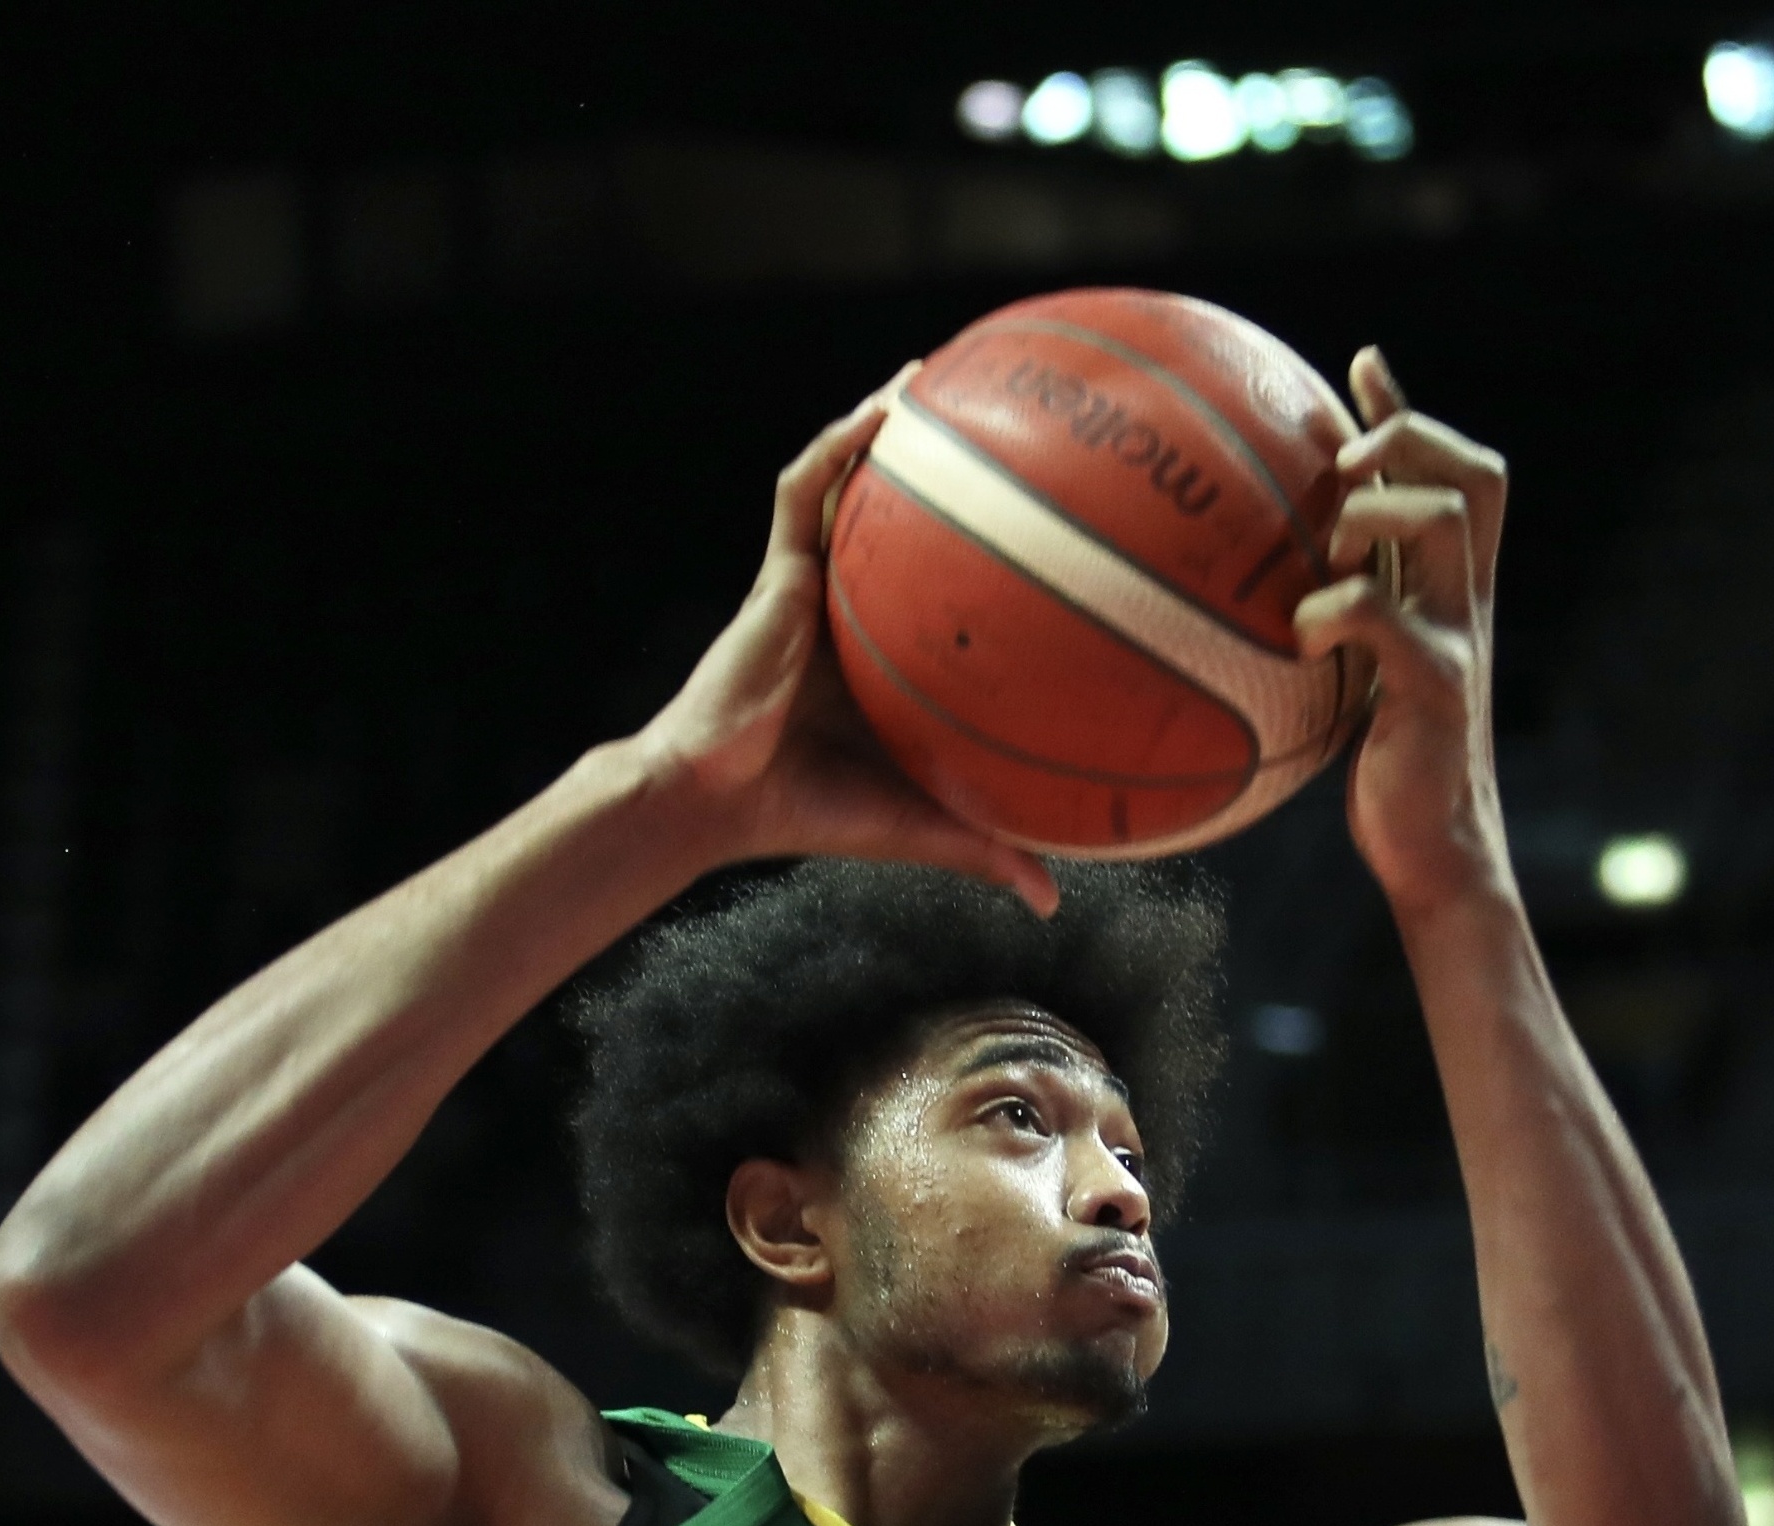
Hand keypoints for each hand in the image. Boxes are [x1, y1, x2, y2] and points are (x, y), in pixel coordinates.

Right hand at [636, 375, 1056, 912]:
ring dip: (886, 425)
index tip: (1043, 528)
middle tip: (1000, 423)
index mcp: (882, 657)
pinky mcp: (776, 568)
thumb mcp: (919, 825)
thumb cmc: (808, 813)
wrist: (716, 798)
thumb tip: (1057, 903)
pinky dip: (845, 441)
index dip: (980, 553)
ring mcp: (810, 581)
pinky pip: (809, 486)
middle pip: (897, 520)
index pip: (935, 589)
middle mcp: (849, 607)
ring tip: (935, 375)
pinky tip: (890, 403)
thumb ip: (987, 848)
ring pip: (851, 484)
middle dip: (939, 468)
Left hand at [1293, 348, 1514, 922]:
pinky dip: (1333, 609)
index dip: (1411, 412)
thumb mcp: (1362, 681)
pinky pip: (1382, 617)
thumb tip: (1270, 580)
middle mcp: (1467, 602)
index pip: (1462, 473)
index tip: (1359, 366)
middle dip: (1406, 441)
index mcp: (1452, 592)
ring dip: (1371, 516)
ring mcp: (1458, 641)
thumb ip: (1342, 618)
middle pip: (1472, 474)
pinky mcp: (1436, 691)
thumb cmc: (1388, 773)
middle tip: (1342, 465)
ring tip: (1325, 558)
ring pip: (1441, 521)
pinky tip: (1299, 637)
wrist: (1437, 854)